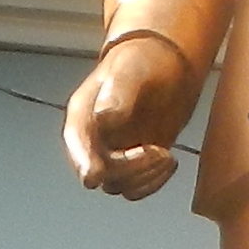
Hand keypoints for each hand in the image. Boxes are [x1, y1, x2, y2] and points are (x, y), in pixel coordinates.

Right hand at [64, 35, 198, 200]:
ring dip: (146, 177)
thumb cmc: (141, 61)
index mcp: (83, 114)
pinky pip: (137, 187)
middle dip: (129, 169)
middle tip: (160, 152)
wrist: (163, 66)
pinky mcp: (133, 164)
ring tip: (167, 156)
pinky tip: (170, 162)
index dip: (83, 160)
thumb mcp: (130, 70)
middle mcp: (92, 140)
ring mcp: (112, 154)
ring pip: (120, 185)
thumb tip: (105, 117)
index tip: (93, 177)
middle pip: (100, 172)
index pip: (77, 142)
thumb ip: (117, 93)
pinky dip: (154, 182)